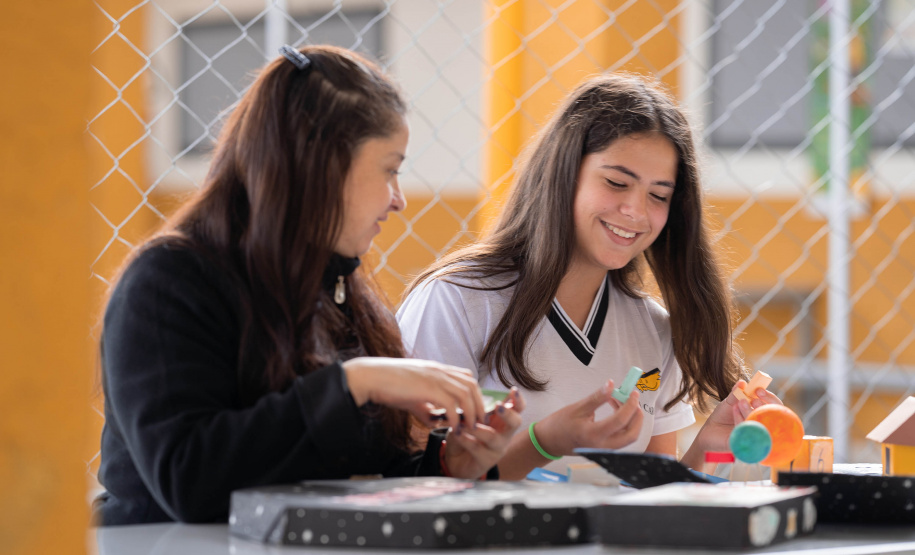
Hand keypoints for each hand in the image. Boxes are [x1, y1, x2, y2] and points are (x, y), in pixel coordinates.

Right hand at [342, 357, 485, 429]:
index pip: (467, 377)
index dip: (475, 394)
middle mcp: (440, 371)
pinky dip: (455, 417)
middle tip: (479, 422)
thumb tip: (435, 421)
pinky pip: (451, 404)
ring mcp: (435, 377)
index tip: (475, 410)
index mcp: (438, 370)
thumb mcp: (413, 397)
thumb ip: (426, 407)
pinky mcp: (429, 387)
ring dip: (471, 412)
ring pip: (465, 394)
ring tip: (469, 428)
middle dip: (479, 404)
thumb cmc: (389, 386)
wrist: (372, 377)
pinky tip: (453, 428)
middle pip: (471, 385)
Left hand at [443, 388, 524, 478]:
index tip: (513, 390)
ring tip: (463, 423)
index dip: (518, 400)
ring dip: (478, 428)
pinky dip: (466, 439)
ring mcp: (497, 449)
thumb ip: (474, 407)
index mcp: (502, 420)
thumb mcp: (469, 418)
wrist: (456, 460)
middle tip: (498, 406)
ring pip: (493, 437)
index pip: (517, 409)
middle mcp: (504, 434)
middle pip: (515, 423)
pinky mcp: (486, 461)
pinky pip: (477, 448)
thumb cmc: (466, 434)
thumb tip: (470, 390)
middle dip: (508, 413)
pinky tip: (457, 434)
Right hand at [532, 379, 643, 456]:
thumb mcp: (578, 408)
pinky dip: (623, 423)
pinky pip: (621, 437)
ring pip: (628, 437)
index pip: (620, 421)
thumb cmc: (560, 424)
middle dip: (637, 416)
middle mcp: (602, 446)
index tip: (633, 393)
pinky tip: (615, 409)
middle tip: (633, 399)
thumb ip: (597, 397)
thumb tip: (611, 384)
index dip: (630, 405)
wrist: (550, 441)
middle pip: (631, 434)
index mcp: (594, 435)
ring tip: (620, 400)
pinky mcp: (604, 448)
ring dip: (630, 419)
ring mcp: (604, 449)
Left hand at [683, 378, 783, 467]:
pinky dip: (740, 419)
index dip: (770, 398)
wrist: (708, 432)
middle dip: (764, 406)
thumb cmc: (722, 417)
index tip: (759, 390)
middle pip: (774, 418)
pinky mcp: (744, 444)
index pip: (775, 407)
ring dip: (750, 411)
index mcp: (761, 414)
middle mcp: (761, 426)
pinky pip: (746, 433)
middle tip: (753, 399)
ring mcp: (754, 436)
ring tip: (740, 402)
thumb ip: (736, 393)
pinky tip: (734, 411)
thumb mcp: (729, 403)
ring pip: (759, 425)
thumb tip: (742, 382)